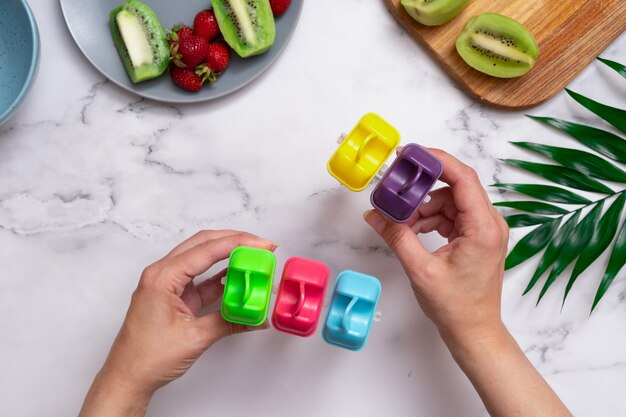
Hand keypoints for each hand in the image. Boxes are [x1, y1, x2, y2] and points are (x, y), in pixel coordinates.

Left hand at [79, 230, 276, 416]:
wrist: (127, 377)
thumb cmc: (146, 357)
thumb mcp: (195, 338)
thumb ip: (229, 322)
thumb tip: (255, 316)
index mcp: (162, 277)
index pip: (206, 249)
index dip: (238, 243)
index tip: (261, 245)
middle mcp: (163, 274)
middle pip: (203, 244)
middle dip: (234, 241)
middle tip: (261, 246)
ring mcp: (168, 284)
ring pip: (202, 259)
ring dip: (228, 257)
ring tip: (254, 259)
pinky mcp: (174, 295)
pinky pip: (201, 278)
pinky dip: (221, 277)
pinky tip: (238, 278)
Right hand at [364, 149, 570, 416]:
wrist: (473, 331)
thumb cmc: (455, 306)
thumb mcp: (420, 270)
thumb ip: (397, 236)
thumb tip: (374, 214)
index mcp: (483, 227)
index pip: (462, 178)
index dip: (436, 160)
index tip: (410, 154)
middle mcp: (490, 223)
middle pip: (455, 186)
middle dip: (423, 185)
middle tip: (397, 184)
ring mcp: (485, 229)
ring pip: (450, 200)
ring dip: (423, 206)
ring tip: (401, 222)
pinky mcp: (477, 236)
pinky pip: (451, 214)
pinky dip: (430, 218)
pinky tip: (413, 230)